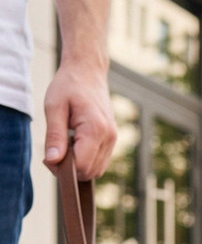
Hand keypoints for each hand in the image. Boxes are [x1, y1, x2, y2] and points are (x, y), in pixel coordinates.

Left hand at [43, 59, 116, 179]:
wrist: (88, 71)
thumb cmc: (69, 85)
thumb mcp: (54, 107)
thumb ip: (54, 136)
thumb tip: (52, 161)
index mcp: (95, 129)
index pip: (81, 166)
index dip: (62, 168)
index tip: (48, 156)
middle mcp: (109, 138)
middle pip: (89, 172)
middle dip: (70, 169)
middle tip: (54, 152)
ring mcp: (113, 140)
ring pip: (96, 171)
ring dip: (78, 166)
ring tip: (65, 147)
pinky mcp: (111, 140)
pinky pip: (99, 162)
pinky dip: (85, 161)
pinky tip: (74, 145)